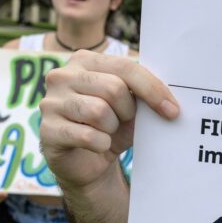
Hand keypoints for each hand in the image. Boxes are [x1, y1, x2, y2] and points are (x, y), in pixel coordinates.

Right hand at [39, 50, 178, 192]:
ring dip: (113, 128)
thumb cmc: (112, 127)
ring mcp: (50, 102)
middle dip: (128, 111)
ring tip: (107, 131)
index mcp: (85, 61)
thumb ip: (143, 95)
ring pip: (99, 111)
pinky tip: (98, 145)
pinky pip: (87, 136)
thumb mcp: (132, 107)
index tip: (173, 111)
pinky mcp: (47, 130)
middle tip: (124, 121)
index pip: (125, 67)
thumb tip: (168, 100)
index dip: (153, 90)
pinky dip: (102, 145)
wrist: (89, 161)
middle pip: (113, 88)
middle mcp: (61, 75)